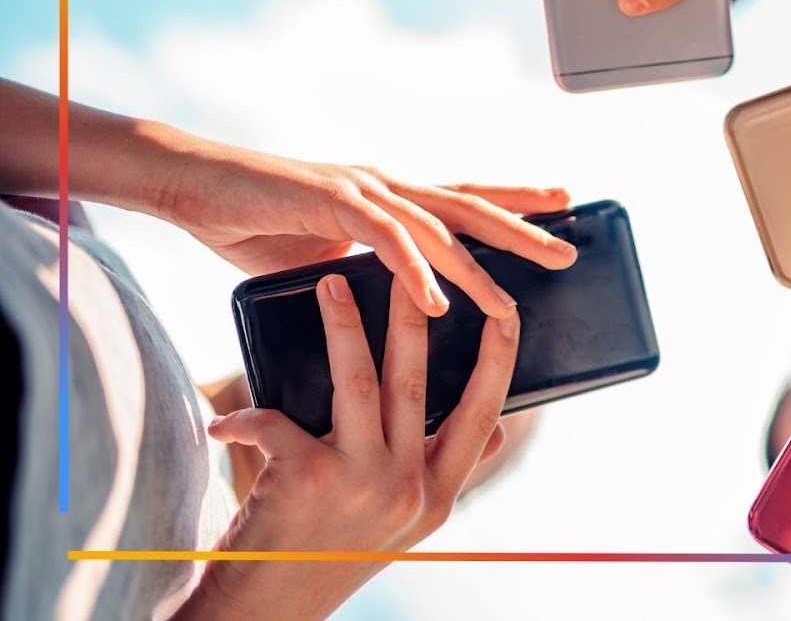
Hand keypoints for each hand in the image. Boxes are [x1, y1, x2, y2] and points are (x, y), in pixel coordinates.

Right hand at [143, 128, 573, 317]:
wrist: (189, 187)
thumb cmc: (252, 222)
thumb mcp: (324, 259)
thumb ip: (364, 277)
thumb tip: (397, 311)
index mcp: (388, 198)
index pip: (463, 198)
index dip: (513, 200)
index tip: (562, 205)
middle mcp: (384, 186)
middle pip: (468, 207)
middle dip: (521, 230)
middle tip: (567, 252)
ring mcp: (360, 189)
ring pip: (434, 227)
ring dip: (475, 267)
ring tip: (510, 303)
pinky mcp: (329, 200)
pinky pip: (383, 240)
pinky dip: (412, 271)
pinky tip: (437, 302)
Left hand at [177, 274, 517, 619]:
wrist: (266, 616)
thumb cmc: (331, 554)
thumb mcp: (407, 523)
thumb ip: (449, 472)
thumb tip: (497, 430)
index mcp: (439, 494)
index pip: (484, 411)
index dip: (499, 357)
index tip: (507, 307)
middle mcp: (408, 488)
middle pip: (419, 381)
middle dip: (417, 314)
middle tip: (410, 263)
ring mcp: (361, 484)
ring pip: (360, 383)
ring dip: (345, 326)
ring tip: (331, 283)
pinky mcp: (307, 480)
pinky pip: (278, 422)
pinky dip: (247, 417)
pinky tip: (224, 420)